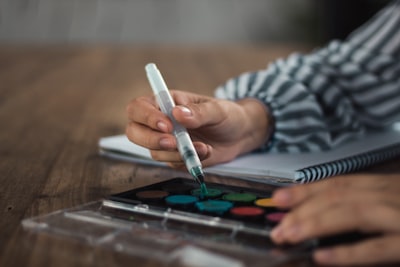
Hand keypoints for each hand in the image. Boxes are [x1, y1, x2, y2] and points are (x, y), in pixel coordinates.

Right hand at [126, 90, 271, 167]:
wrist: (240, 135)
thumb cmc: (227, 115)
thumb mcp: (217, 110)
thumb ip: (198, 112)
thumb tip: (177, 113)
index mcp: (165, 102)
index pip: (139, 107)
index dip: (147, 117)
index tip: (167, 126)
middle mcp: (160, 121)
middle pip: (135, 132)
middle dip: (151, 139)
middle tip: (172, 142)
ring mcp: (165, 141)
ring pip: (153, 151)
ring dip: (175, 152)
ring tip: (202, 147)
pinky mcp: (175, 157)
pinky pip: (172, 163)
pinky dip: (187, 161)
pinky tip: (204, 153)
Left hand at [270, 174, 399, 265]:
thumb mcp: (396, 201)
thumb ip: (368, 206)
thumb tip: (327, 214)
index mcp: (383, 185)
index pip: (337, 184)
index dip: (304, 190)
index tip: (278, 198)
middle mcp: (389, 195)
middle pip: (338, 196)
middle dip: (303, 210)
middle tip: (278, 227)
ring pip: (352, 214)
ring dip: (315, 224)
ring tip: (289, 236)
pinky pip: (377, 247)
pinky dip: (347, 251)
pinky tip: (321, 256)